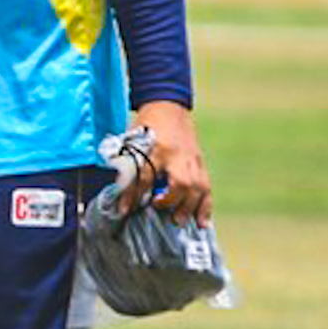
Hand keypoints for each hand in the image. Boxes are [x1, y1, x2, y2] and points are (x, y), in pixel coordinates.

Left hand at [129, 100, 212, 225]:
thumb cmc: (146, 125)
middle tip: (158, 210)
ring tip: (178, 221)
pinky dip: (205, 206)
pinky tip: (202, 223)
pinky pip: (207, 187)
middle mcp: (177, 154)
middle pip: (180, 182)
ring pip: (197, 187)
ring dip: (189, 207)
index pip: (144, 175)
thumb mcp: (133, 140)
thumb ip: (129, 164)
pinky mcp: (200, 163)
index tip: (124, 210)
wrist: (168, 105)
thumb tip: (120, 193)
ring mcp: (192, 159)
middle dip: (170, 200)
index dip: (133, 194)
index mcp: (156, 147)